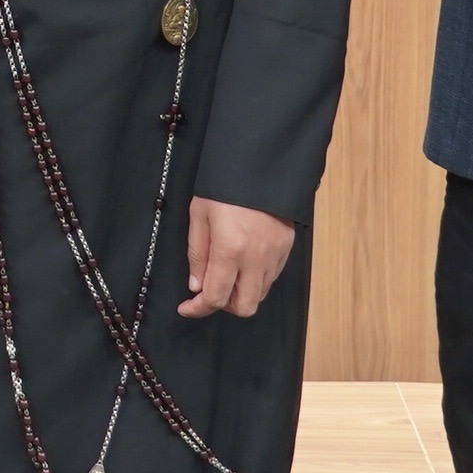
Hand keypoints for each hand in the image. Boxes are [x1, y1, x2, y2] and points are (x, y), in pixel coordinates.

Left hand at [178, 198, 298, 318]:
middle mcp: (256, 259)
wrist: (260, 164)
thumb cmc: (224, 186)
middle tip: (209, 290)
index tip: (186, 307)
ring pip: (261, 294)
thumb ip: (197, 254)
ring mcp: (275, 255)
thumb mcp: (199, 215)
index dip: (198, 309)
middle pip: (244, 307)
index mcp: (230, 250)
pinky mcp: (286, 248)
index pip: (215, 297)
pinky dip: (256, 279)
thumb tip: (196, 285)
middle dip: (224, 306)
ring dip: (242, 293)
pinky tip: (244, 263)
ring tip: (227, 274)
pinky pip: (272, 277)